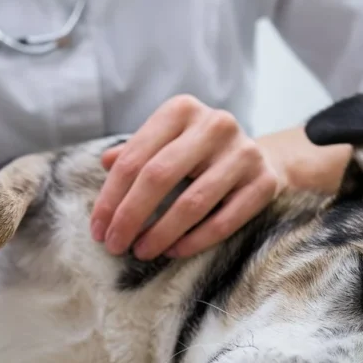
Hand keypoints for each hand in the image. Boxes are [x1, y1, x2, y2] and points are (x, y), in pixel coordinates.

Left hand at [91, 95, 286, 260]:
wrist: (261, 158)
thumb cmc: (198, 154)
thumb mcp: (165, 144)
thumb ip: (135, 153)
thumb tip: (104, 163)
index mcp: (181, 110)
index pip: (135, 158)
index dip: (111, 197)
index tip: (97, 229)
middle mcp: (214, 124)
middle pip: (159, 176)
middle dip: (130, 216)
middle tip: (114, 245)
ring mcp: (243, 153)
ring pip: (191, 202)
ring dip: (160, 234)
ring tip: (141, 252)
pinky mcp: (265, 182)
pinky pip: (224, 220)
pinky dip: (194, 241)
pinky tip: (173, 251)